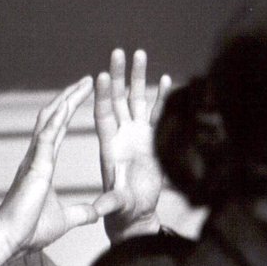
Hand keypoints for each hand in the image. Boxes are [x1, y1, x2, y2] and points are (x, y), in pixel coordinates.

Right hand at [0, 76, 103, 252]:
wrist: (9, 241)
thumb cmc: (29, 231)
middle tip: (86, 81)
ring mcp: (33, 160)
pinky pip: (46, 137)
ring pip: (49, 121)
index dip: (68, 111)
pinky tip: (68, 104)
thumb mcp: (66, 219)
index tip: (82, 96)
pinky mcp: (34, 167)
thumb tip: (98, 212)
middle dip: (69, 97)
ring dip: (66, 100)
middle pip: (53, 118)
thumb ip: (82, 212)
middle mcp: (35, 157)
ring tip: (83, 84)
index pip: (56, 130)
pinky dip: (57, 119)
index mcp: (41, 166)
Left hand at [93, 48, 170, 241]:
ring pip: (137, 99)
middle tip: (118, 51)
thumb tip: (101, 210)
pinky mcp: (153, 139)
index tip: (102, 75)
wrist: (136, 213)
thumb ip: (111, 202)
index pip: (103, 114)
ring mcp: (137, 134)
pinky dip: (160, 96)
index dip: (104, 96)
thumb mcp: (115, 205)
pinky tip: (165, 79)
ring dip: (138, 77)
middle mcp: (122, 134)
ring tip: (140, 53)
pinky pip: (156, 112)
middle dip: (120, 75)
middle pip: (119, 99)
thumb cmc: (122, 210)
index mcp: (109, 145)